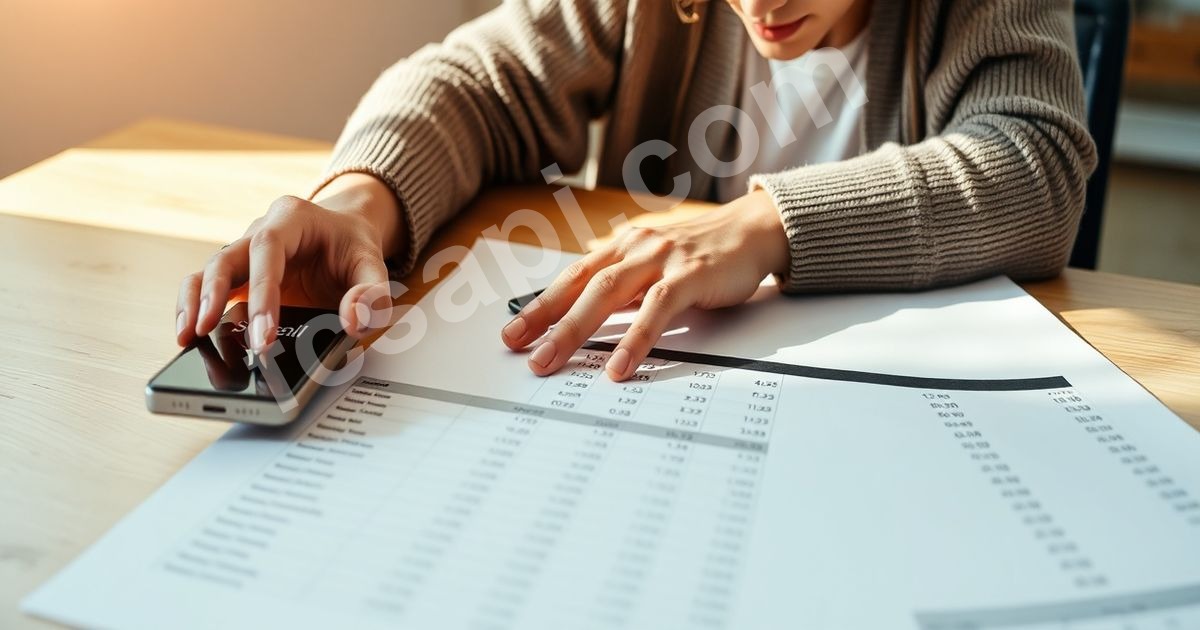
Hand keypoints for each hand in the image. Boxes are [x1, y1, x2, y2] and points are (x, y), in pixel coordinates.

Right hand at [175, 173, 403, 350]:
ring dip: (194, 303)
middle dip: (215, 296)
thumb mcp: (375, 265)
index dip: (261, 291)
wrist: (344, 232)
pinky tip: (192, 335)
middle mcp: (261, 230)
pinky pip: (207, 287)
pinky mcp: (238, 275)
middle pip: (227, 257)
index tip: (262, 332)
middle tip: (208, 332)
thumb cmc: (353, 247)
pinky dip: (195, 308)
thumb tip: (353, 323)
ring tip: (187, 337)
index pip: (269, 249)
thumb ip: (372, 294)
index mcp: (293, 218)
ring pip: (208, 271)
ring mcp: (245, 253)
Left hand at [500, 189, 789, 380]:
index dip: (540, 304)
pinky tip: (618, 365)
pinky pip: (655, 310)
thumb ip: (625, 284)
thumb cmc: (704, 251)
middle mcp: (635, 247)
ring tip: (551, 361)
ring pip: (606, 294)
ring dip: (574, 330)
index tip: (513, 331)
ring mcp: (661, 259)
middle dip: (544, 319)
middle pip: (579, 285)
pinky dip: (634, 339)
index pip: (571, 277)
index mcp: (623, 246)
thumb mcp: (655, 264)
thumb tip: (587, 310)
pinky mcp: (690, 275)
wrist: (755, 230)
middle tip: (519, 348)